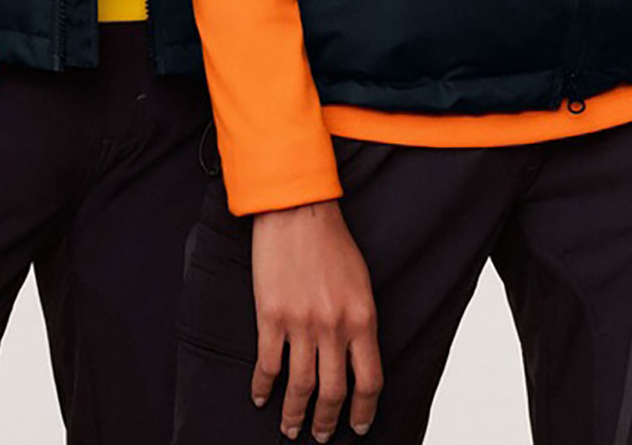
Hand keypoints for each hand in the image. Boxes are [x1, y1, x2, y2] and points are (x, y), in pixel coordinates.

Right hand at [250, 200, 381, 439]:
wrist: (297, 210)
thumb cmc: (331, 241)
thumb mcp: (361, 283)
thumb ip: (359, 321)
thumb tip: (355, 358)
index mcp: (362, 318)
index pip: (370, 381)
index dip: (364, 411)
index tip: (359, 426)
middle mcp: (334, 326)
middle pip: (333, 392)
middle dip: (327, 421)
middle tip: (321, 435)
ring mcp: (301, 323)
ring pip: (300, 386)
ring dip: (295, 414)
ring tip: (291, 428)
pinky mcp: (271, 316)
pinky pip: (268, 364)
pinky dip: (264, 387)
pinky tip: (261, 397)